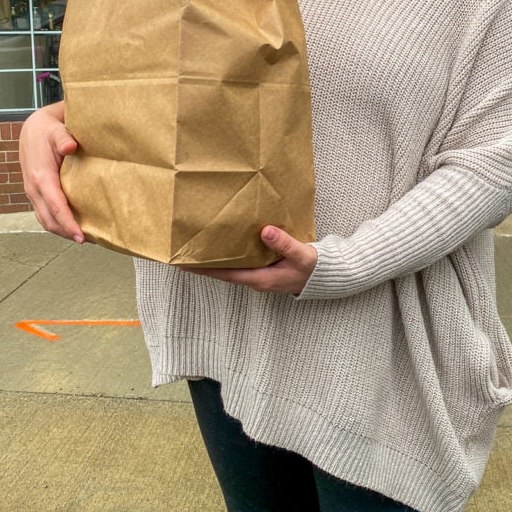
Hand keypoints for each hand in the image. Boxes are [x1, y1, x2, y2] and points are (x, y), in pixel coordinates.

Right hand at [18, 101, 84, 242]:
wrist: (32, 130)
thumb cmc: (48, 131)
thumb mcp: (57, 131)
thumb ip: (64, 139)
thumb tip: (70, 147)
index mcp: (41, 177)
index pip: (55, 206)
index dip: (68, 223)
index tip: (81, 237)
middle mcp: (34, 189)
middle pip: (49, 220)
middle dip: (67, 233)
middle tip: (90, 241)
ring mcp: (32, 193)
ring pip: (45, 220)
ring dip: (62, 231)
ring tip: (83, 238)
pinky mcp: (35, 193)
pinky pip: (44, 214)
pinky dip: (56, 223)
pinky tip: (72, 226)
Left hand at [185, 225, 317, 293]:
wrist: (327, 276)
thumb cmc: (315, 268)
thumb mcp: (302, 255)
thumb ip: (285, 244)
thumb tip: (265, 231)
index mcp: (261, 279)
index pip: (226, 275)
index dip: (204, 270)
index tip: (184, 264)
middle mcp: (256, 279)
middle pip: (223, 273)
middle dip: (204, 265)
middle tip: (184, 253)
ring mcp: (260, 275)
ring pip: (231, 268)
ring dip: (216, 260)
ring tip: (198, 248)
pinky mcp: (265, 269)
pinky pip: (242, 263)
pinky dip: (230, 255)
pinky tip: (225, 244)